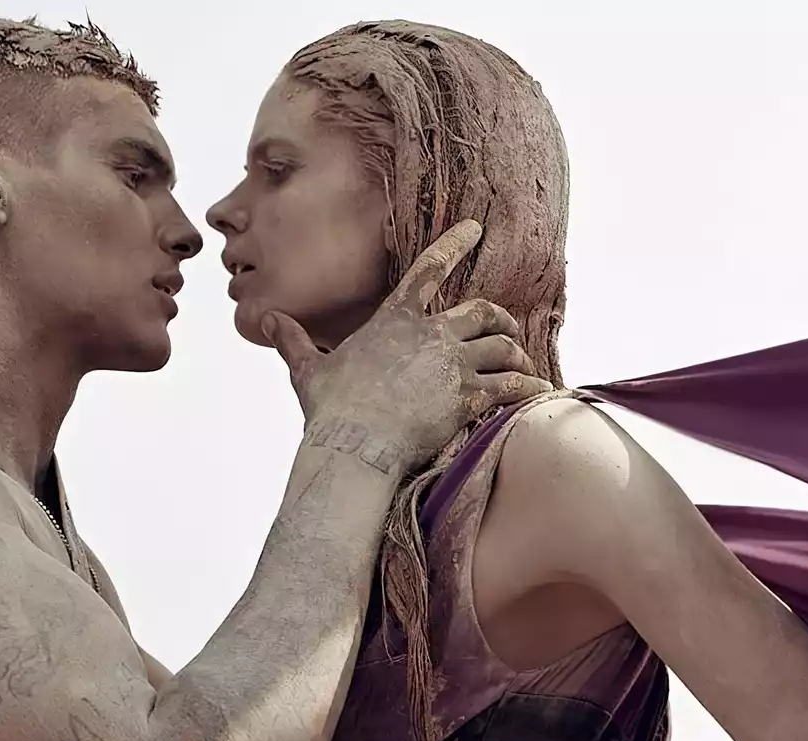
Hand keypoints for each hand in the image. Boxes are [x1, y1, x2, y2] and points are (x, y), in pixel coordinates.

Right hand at [265, 219, 553, 470]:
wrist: (354, 444)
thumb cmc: (331, 410)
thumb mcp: (307, 370)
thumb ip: (293, 341)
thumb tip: (266, 319)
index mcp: (394, 321)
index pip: (428, 270)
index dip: (455, 245)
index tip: (477, 229)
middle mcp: (430, 335)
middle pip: (482, 313)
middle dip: (499, 319)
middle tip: (507, 329)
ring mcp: (453, 364)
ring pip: (503, 348)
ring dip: (516, 357)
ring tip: (522, 368)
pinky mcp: (469, 396)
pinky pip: (511, 386)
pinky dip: (529, 388)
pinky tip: (540, 393)